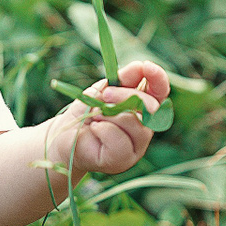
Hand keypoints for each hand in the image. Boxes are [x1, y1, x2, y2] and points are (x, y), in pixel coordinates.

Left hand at [58, 60, 169, 176]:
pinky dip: (103, 129)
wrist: (65, 134)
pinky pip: (120, 141)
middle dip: (125, 96)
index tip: (146, 66)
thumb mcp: (104, 89)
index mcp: (143, 108)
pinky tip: (93, 129)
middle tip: (105, 95)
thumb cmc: (87, 111)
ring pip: (137, 125)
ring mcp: (136, 146)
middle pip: (151, 108)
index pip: (160, 92)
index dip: (158, 78)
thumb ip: (123, 79)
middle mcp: (145, 128)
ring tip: (95, 115)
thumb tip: (141, 66)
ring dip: (111, 114)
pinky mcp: (123, 160)